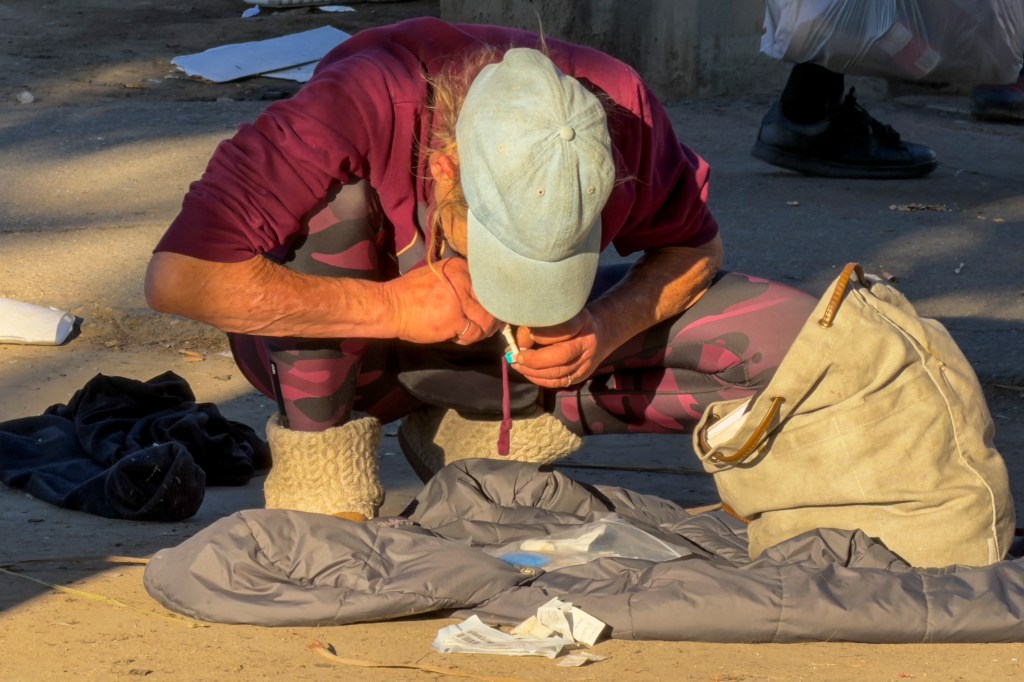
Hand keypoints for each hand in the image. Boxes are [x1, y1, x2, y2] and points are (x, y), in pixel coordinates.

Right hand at [383, 258, 499, 344]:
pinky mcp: (455, 319)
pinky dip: (469, 338)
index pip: (488, 283)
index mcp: (459, 267)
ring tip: (474, 332)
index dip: (492, 298)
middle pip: (491, 301)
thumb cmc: (411, 293)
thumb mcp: (438, 276)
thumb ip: (459, 282)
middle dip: (492, 316)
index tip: (490, 308)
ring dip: (483, 330)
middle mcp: (463, 280)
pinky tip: (458, 337)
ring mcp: (460, 300)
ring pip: (486, 319)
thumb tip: (480, 296)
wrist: (391, 306)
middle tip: (490, 325)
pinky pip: (473, 333)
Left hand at [512, 309, 606, 388]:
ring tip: (517, 365)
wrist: (599, 335)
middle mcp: (587, 344)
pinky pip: (557, 383)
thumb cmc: (572, 321)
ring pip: (557, 373)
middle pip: (561, 356)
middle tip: (517, 357)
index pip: (564, 330)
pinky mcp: (580, 376)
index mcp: (583, 323)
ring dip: (533, 371)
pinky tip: (527, 372)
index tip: (527, 332)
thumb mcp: (561, 314)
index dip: (543, 334)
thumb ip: (541, 322)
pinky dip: (539, 379)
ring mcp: (585, 363)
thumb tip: (520, 341)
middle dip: (535, 359)